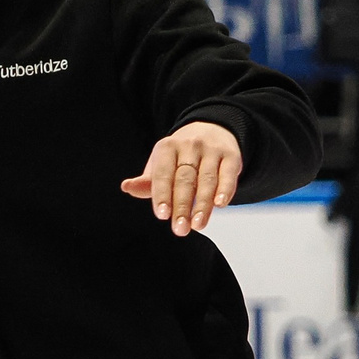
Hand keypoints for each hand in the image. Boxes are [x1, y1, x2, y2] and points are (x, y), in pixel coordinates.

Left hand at [119, 120, 241, 235]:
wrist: (212, 129)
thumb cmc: (181, 155)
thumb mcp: (161, 163)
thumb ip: (147, 182)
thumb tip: (127, 187)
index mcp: (167, 148)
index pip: (163, 173)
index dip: (162, 195)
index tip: (163, 215)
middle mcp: (189, 146)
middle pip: (185, 179)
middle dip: (182, 206)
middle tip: (180, 228)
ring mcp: (211, 150)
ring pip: (207, 179)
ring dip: (203, 204)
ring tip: (198, 225)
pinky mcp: (231, 155)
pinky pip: (228, 174)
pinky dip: (225, 189)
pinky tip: (220, 204)